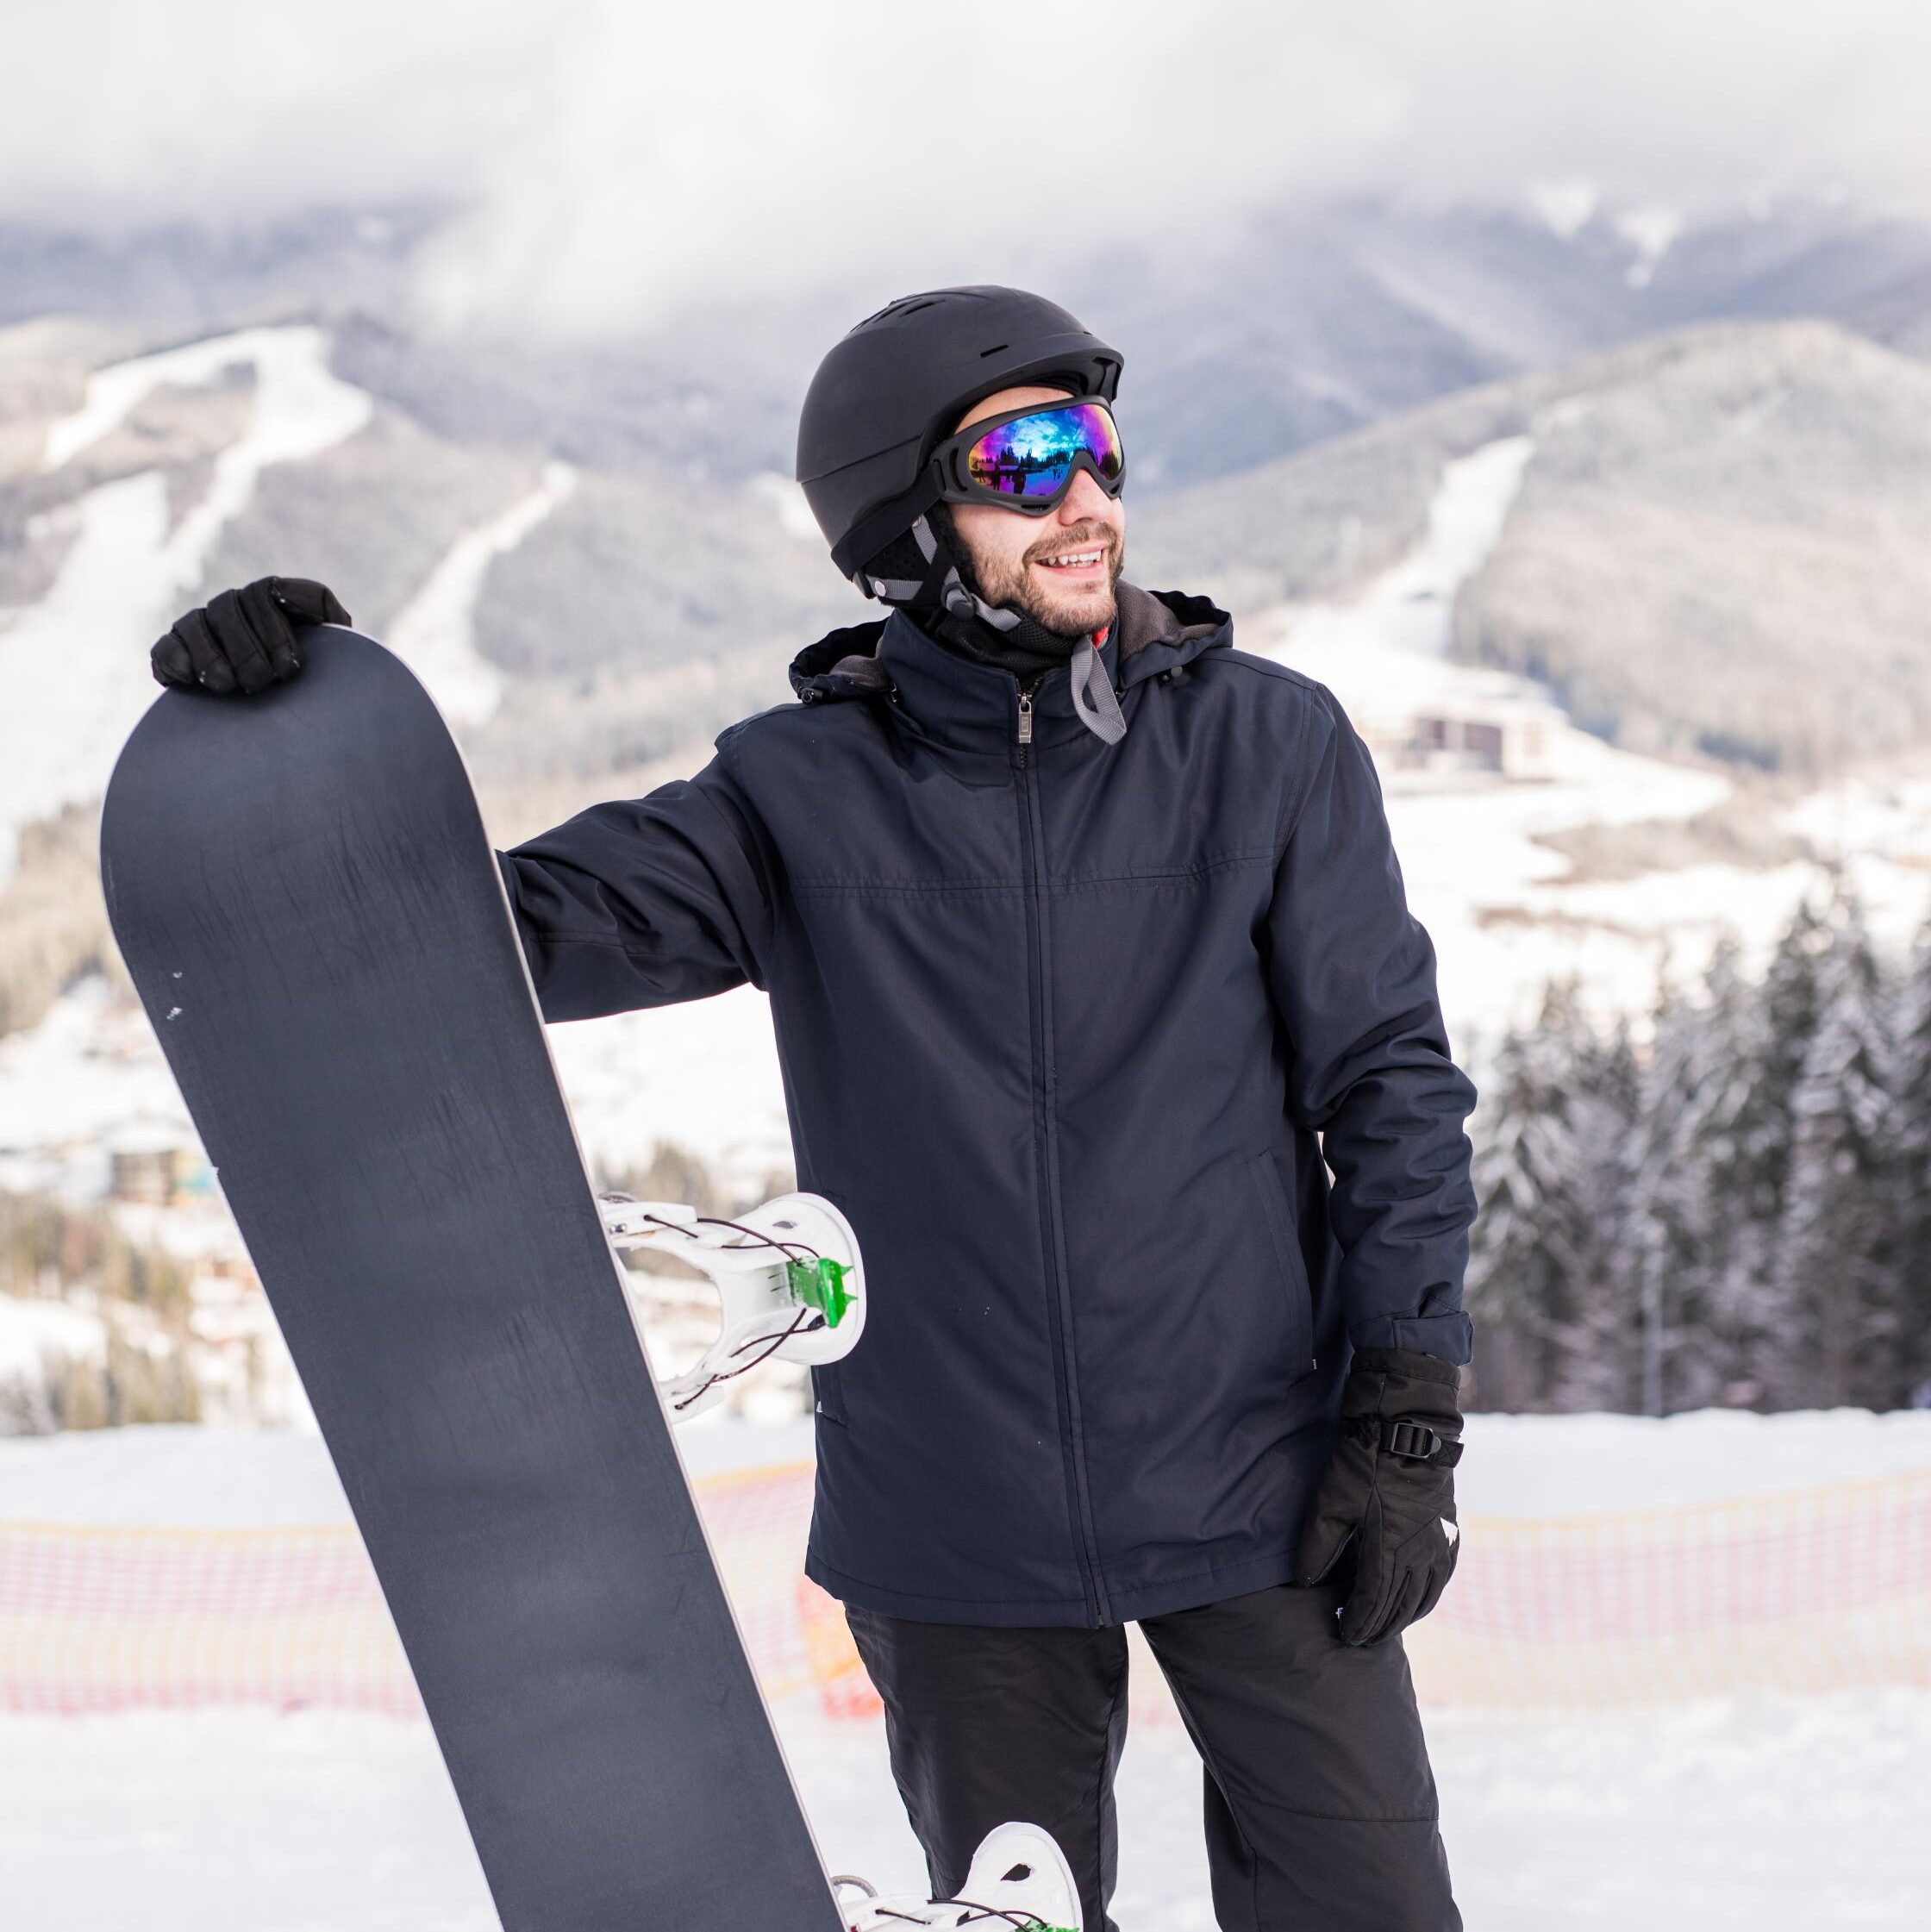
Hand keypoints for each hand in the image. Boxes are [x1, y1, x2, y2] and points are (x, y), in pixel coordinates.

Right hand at [151, 577, 350, 694]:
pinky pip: (165, 647)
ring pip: (196, 624)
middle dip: (249, 649)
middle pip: (232, 607)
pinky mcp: (173, 650)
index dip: (279, 628)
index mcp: (272, 600)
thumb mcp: (331, 653)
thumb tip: (336, 621)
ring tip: (230, 686)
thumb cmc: (307, 679)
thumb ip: (333, 628)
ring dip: (212, 657)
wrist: (274, 715)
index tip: (292, 666)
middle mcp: (233, 606)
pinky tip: (189, 680)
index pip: (274, 592)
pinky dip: (175, 660)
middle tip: (266, 682)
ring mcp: (200, 625)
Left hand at [1296, 1345, 1462, 1645]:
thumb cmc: (1365, 1462)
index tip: (1344, 1637)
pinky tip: (1416, 1601)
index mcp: (1390, 1552)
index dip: (1357, 1624)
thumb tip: (1306, 1582)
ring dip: (1404, 1618)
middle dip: (1379, 1628)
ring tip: (1384, 1627)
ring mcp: (1440, 1545)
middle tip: (1360, 1639)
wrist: (1408, 1427)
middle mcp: (1421, 1556)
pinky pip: (1442, 1580)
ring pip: (1425, 1598)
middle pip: (1400, 1609)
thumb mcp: (1331, 1502)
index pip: (1372, 1604)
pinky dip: (1427, 1598)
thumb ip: (1318, 1547)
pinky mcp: (1450, 1532)